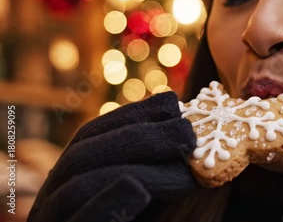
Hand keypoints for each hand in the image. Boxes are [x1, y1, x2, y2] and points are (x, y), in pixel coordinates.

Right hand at [27, 91, 197, 221]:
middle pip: (85, 150)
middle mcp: (58, 200)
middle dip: (141, 134)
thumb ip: (170, 172)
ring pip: (79, 179)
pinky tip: (138, 187)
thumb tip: (193, 129)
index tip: (173, 103)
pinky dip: (107, 200)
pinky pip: (80, 219)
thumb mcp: (163, 202)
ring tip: (184, 161)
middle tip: (188, 132)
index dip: (133, 115)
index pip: (95, 135)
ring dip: (136, 161)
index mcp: (76, 182)